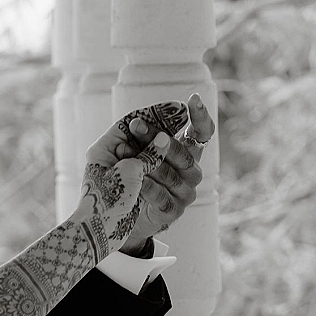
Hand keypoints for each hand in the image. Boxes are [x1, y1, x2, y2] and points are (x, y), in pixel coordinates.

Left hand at [87, 94, 215, 253]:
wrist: (113, 216)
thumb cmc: (120, 176)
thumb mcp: (122, 148)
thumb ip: (136, 133)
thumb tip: (146, 115)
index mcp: (184, 151)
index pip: (202, 132)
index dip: (200, 116)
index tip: (192, 99)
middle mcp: (191, 171)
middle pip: (184, 152)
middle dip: (157, 137)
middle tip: (135, 124)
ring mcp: (185, 192)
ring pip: (172, 173)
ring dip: (146, 162)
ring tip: (120, 153)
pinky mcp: (173, 211)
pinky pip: (162, 195)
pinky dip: (146, 186)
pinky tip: (133, 181)